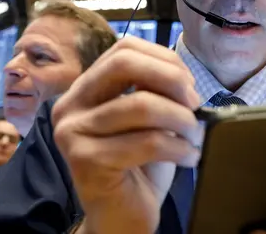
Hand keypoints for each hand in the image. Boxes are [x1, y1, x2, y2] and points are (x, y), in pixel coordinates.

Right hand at [51, 37, 201, 233]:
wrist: (121, 219)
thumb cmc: (138, 167)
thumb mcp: (146, 119)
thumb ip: (152, 89)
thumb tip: (183, 76)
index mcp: (85, 89)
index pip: (124, 49)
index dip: (163, 59)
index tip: (188, 84)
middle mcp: (70, 106)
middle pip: (124, 64)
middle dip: (170, 78)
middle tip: (194, 103)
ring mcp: (73, 133)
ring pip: (142, 105)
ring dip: (182, 120)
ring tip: (194, 136)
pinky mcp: (86, 161)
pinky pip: (147, 141)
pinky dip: (179, 147)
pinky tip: (188, 156)